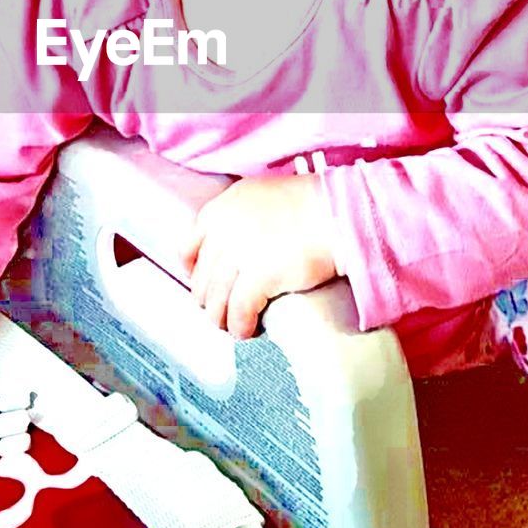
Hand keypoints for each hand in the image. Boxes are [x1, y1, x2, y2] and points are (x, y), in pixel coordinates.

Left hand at [178, 175, 337, 339]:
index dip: (195, 273)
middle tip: (224, 312)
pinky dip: (241, 326)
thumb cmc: (312, 203)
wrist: (338, 212)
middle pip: (201, 279)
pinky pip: (239, 312)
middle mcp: (222, 231)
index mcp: (220, 208)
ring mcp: (237, 255)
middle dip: (210, 300)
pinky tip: (249, 331)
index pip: (189, 247)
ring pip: (216, 300)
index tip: (204, 285)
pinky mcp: (257, 278)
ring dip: (223, 319)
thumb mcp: (263, 196)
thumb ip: (242, 217)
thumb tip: (239, 247)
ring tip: (235, 327)